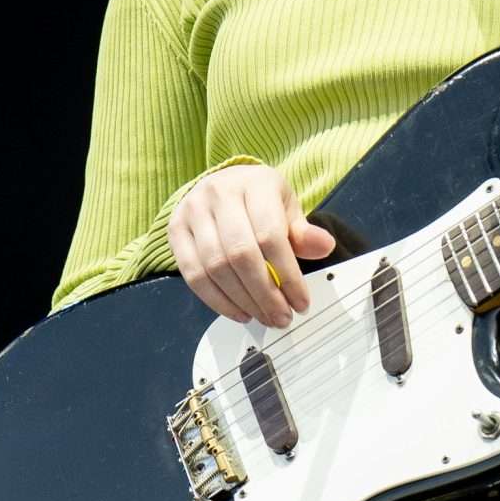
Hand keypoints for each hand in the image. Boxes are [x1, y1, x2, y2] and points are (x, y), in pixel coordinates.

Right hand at [167, 163, 334, 327]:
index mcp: (253, 183)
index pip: (270, 235)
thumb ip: (303, 232)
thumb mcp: (286, 207)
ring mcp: (192, 211)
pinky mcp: (175, 231)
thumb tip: (324, 246)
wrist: (222, 184)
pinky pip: (193, 275)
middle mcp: (218, 193)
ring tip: (264, 317)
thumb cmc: (259, 200)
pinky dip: (217, 301)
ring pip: (216, 268)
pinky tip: (239, 311)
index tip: (301, 302)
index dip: (287, 274)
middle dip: (265, 294)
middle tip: (282, 317)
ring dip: (242, 301)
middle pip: (241, 255)